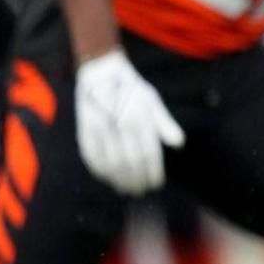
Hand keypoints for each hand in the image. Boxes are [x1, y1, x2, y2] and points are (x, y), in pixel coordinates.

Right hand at [74, 50, 184, 194]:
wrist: (101, 72)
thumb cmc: (132, 89)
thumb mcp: (152, 101)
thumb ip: (165, 123)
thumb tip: (179, 144)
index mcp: (141, 118)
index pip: (149, 154)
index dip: (153, 173)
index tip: (156, 184)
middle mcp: (121, 124)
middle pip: (130, 163)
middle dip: (137, 181)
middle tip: (141, 191)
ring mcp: (101, 128)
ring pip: (111, 164)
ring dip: (119, 181)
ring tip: (126, 189)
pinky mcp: (85, 130)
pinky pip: (92, 158)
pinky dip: (101, 172)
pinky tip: (108, 178)